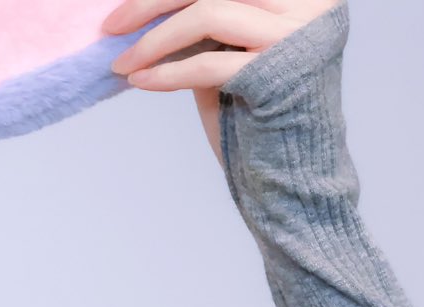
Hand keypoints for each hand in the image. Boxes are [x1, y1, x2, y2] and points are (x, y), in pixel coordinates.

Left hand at [103, 0, 341, 163]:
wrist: (289, 173)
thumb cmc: (255, 113)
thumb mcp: (229, 50)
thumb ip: (205, 20)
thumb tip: (147, 2)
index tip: (130, 7)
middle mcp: (310, 4)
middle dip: (154, 1)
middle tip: (112, 25)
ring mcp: (297, 36)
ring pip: (208, 12)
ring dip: (154, 39)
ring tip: (122, 62)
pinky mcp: (278, 74)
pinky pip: (207, 63)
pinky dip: (166, 72)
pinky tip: (140, 81)